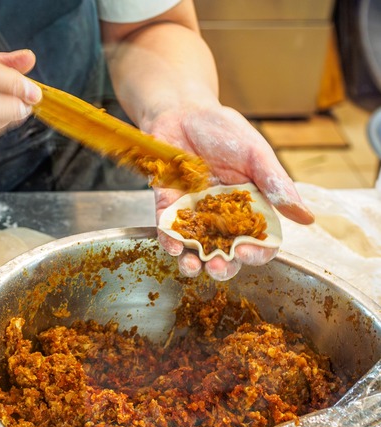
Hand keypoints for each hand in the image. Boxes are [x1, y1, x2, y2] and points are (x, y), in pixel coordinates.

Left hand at [145, 103, 314, 280]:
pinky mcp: (167, 206)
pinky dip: (169, 240)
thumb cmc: (222, 129)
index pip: (258, 240)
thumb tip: (307, 218)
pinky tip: (171, 245)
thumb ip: (276, 185)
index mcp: (249, 206)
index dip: (256, 253)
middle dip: (222, 266)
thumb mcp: (255, 154)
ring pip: (195, 248)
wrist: (181, 111)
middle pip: (226, 252)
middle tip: (217, 268)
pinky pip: (167, 230)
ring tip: (191, 266)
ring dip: (193, 262)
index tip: (248, 254)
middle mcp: (221, 216)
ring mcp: (193, 213)